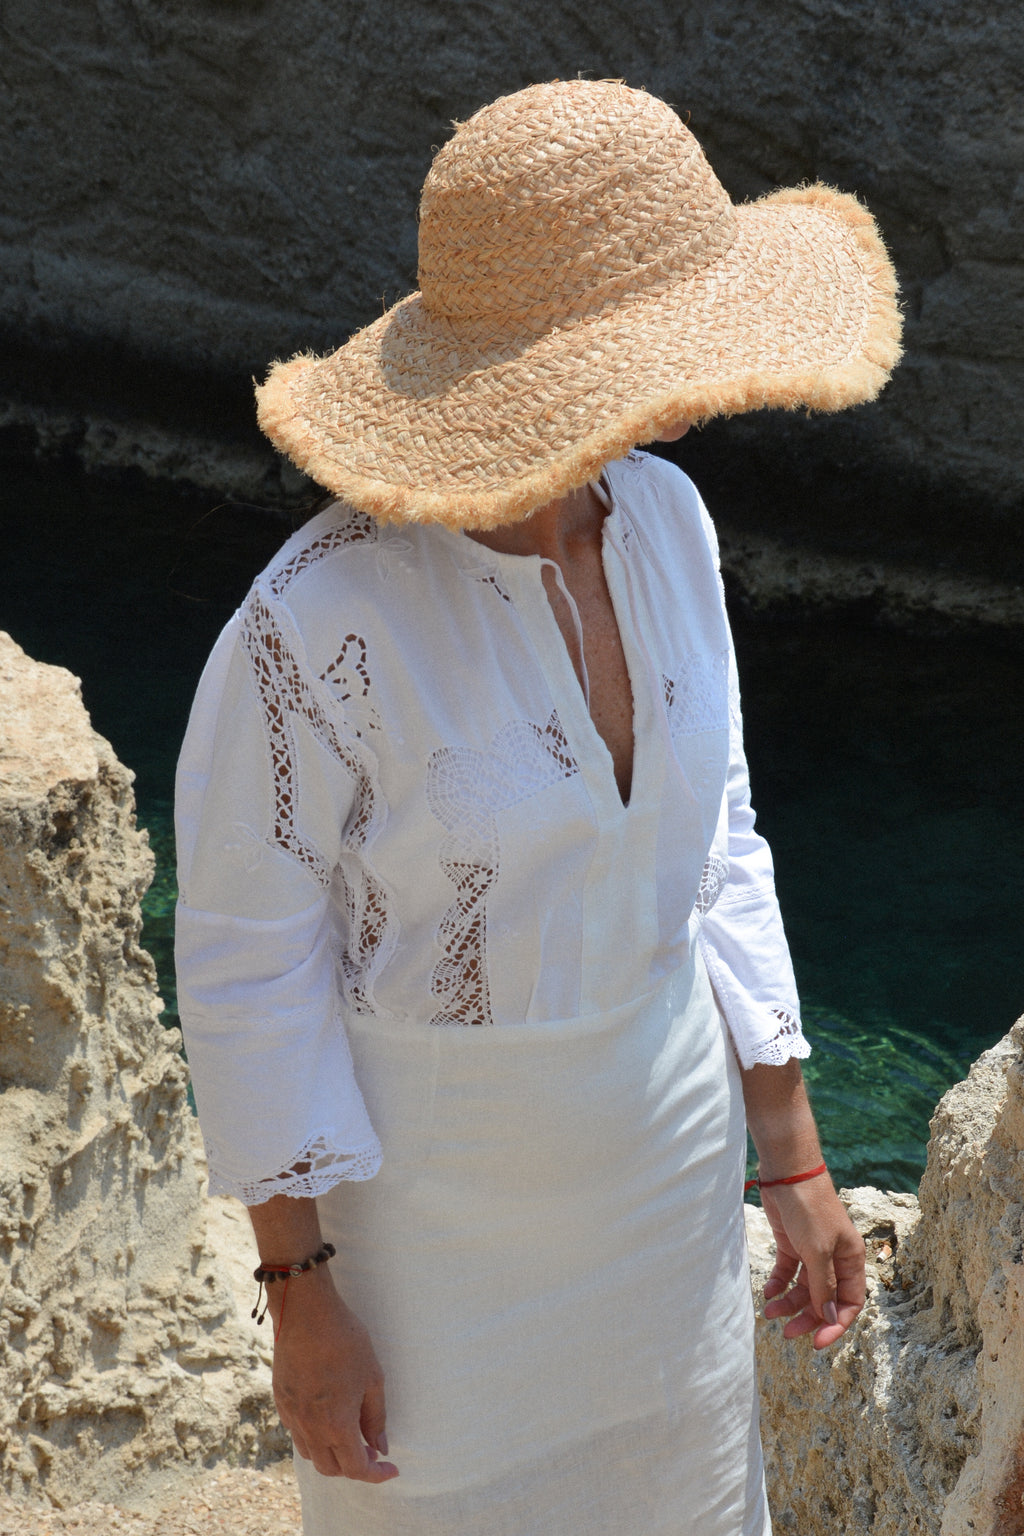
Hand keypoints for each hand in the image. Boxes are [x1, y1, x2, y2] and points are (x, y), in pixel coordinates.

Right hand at [268, 1266, 398, 1481]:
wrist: (306, 1313)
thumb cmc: (345, 1341)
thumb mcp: (372, 1378)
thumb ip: (376, 1418)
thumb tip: (380, 1447)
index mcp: (336, 1426)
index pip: (356, 1468)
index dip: (376, 1474)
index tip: (391, 1468)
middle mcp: (309, 1428)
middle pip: (331, 1469)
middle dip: (353, 1467)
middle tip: (371, 1450)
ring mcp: (291, 1416)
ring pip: (311, 1455)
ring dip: (332, 1455)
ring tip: (350, 1435)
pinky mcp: (280, 1402)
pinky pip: (297, 1434)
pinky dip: (315, 1438)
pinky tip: (327, 1418)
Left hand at [758, 1175, 864, 1349]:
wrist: (787, 1172)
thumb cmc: (810, 1209)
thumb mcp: (818, 1252)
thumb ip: (823, 1287)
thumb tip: (831, 1320)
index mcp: (850, 1260)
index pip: (849, 1302)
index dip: (836, 1324)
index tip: (817, 1342)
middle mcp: (833, 1258)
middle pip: (824, 1299)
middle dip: (807, 1317)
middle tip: (787, 1333)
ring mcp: (811, 1251)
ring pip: (803, 1289)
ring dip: (788, 1303)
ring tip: (769, 1312)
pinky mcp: (791, 1244)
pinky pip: (786, 1273)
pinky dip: (778, 1284)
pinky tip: (768, 1292)